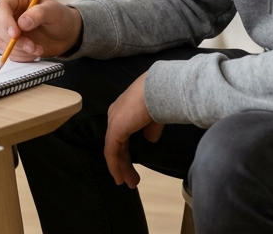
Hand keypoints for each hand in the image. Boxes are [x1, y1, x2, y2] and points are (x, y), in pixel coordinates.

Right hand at [0, 0, 82, 60]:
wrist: (66, 34)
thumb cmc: (60, 17)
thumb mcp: (54, 11)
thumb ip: (39, 13)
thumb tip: (22, 22)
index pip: (1, 7)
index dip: (5, 21)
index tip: (15, 34)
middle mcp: (8, 12)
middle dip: (14, 40)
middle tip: (31, 45)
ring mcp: (8, 28)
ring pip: (0, 41)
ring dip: (18, 49)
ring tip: (37, 49)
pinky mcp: (10, 43)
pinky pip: (8, 53)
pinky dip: (21, 56)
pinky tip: (34, 52)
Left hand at [103, 73, 162, 188]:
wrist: (159, 90)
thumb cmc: (161, 99)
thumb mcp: (155, 117)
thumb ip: (150, 128)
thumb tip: (150, 139)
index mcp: (124, 109)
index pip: (122, 133)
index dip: (126, 150)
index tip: (132, 165)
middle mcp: (116, 114)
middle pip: (117, 143)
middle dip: (124, 163)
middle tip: (131, 179)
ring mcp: (114, 121)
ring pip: (114, 150)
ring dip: (121, 168)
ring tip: (128, 183)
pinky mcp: (115, 130)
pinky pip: (111, 152)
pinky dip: (114, 166)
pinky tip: (119, 178)